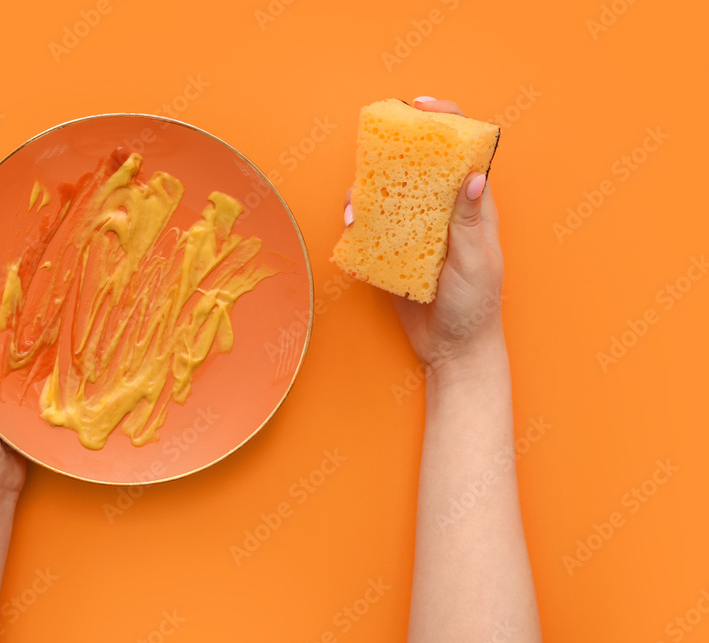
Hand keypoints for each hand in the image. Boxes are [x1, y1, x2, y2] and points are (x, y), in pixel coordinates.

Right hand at [345, 97, 504, 369]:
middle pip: (415, 166)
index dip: (445, 122)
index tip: (422, 106)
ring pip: (387, 195)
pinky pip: (372, 228)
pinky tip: (351, 227)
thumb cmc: (476, 306)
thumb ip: (470, 222)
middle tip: (370, 151)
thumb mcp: (475, 263)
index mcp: (471, 207)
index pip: (461, 153)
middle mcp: (440, 212)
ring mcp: (415, 231)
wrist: (453, 349)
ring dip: (367, 192)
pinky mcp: (393, 252)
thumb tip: (475, 176)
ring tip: (355, 206)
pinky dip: (358, 223)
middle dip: (391, 152)